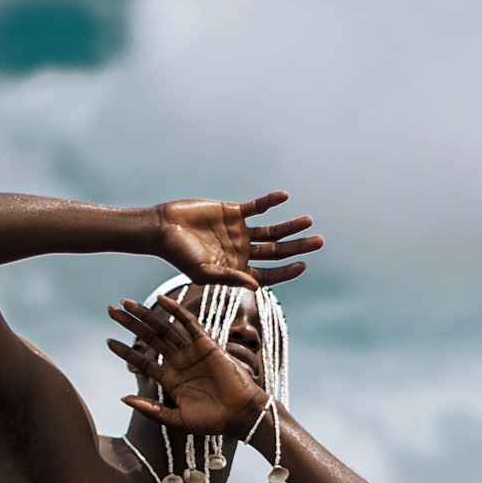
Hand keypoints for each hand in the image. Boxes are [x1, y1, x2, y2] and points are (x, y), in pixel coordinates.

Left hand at [107, 294, 267, 436]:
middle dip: (130, 324)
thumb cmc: (211, 421)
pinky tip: (161, 300)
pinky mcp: (206, 344)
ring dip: (145, 315)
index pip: (143, 361)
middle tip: (111, 311)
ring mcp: (191, 352)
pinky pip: (189, 323)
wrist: (239, 415)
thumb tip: (124, 398)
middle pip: (149, 338)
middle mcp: (178, 362)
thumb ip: (151, 409)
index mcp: (170, 379)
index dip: (126, 351)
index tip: (108, 341)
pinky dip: (176, 310)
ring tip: (126, 304)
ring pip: (164, 328)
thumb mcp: (175, 419)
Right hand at [155, 191, 321, 290]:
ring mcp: (239, 232)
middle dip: (297, 247)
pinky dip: (270, 202)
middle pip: (276, 251)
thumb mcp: (204, 272)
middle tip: (318, 242)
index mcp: (237, 270)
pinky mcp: (233, 213)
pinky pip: (257, 207)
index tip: (302, 266)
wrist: (163, 229)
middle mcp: (242, 252)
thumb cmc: (179, 255)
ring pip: (272, 230)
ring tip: (309, 221)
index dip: (286, 272)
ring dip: (290, 226)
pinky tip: (284, 197)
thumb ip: (230, 278)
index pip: (268, 274)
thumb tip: (255, 285)